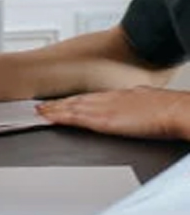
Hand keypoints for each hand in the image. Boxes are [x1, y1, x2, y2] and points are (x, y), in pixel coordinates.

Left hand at [36, 86, 189, 139]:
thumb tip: (132, 112)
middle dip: (57, 103)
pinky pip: (74, 117)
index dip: (73, 99)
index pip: (89, 97)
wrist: (175, 111)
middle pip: (76, 100)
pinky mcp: (101, 119)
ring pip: (71, 107)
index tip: (60, 102)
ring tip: (39, 112)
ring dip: (53, 109)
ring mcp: (102, 108)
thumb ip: (134, 106)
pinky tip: (49, 118)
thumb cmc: (167, 110)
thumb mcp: (147, 102)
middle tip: (41, 106)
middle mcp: (107, 98)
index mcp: (119, 95)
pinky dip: (59, 117)